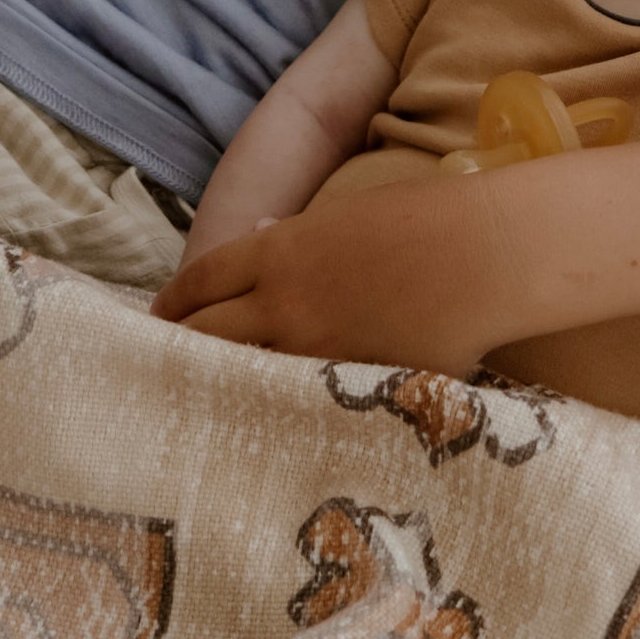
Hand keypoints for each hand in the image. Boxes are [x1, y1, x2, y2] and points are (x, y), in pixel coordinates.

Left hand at [152, 174, 514, 376]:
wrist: (483, 255)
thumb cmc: (423, 219)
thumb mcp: (345, 213)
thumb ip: (293, 236)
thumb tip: (256, 237)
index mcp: (280, 250)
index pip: (201, 279)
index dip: (172, 302)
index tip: (156, 319)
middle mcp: (283, 302)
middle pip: (203, 335)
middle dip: (177, 351)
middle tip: (161, 370)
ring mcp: (313, 350)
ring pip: (239, 377)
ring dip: (217, 388)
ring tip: (199, 407)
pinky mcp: (346, 387)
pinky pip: (290, 404)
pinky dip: (271, 411)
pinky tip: (262, 425)